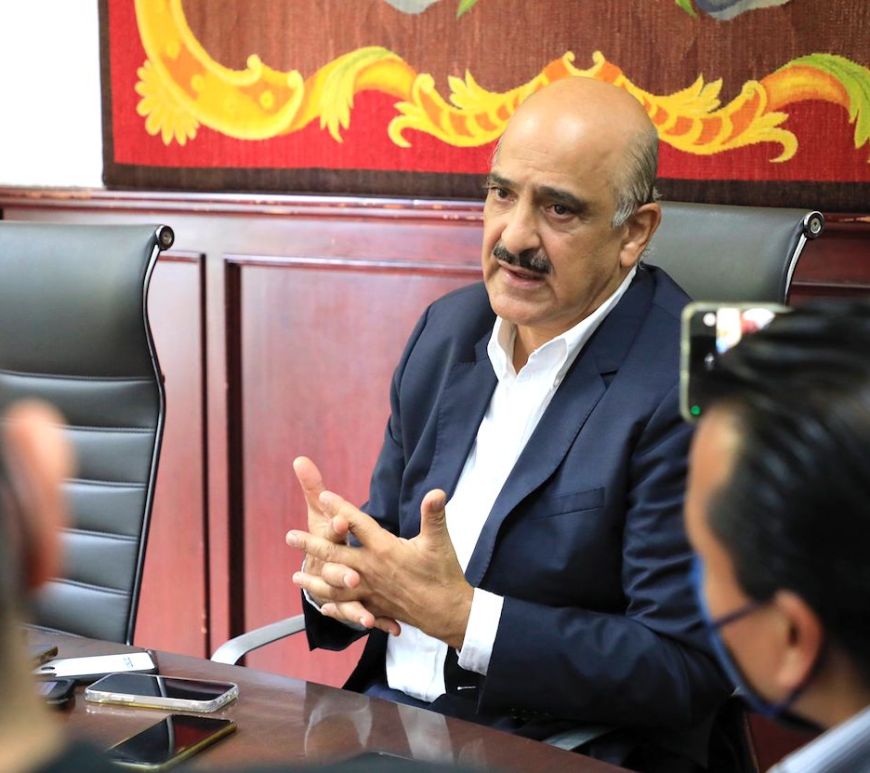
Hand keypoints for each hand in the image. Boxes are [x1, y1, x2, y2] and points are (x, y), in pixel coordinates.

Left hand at [288, 488, 472, 648]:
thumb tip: (436, 491)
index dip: (341, 509)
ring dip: (314, 581)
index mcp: (385, 550)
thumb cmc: (443, 574)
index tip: (324, 496)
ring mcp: (371, 592)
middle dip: (311, 545)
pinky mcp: (376, 608)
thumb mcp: (439, 542)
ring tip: (295, 576)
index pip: (358, 525)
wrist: (448, 613)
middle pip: (337, 555)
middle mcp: (373, 571)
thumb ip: (434, 515)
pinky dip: (334, 608)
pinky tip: (322, 606)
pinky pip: (350, 608)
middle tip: (289, 536)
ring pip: (335, 586)